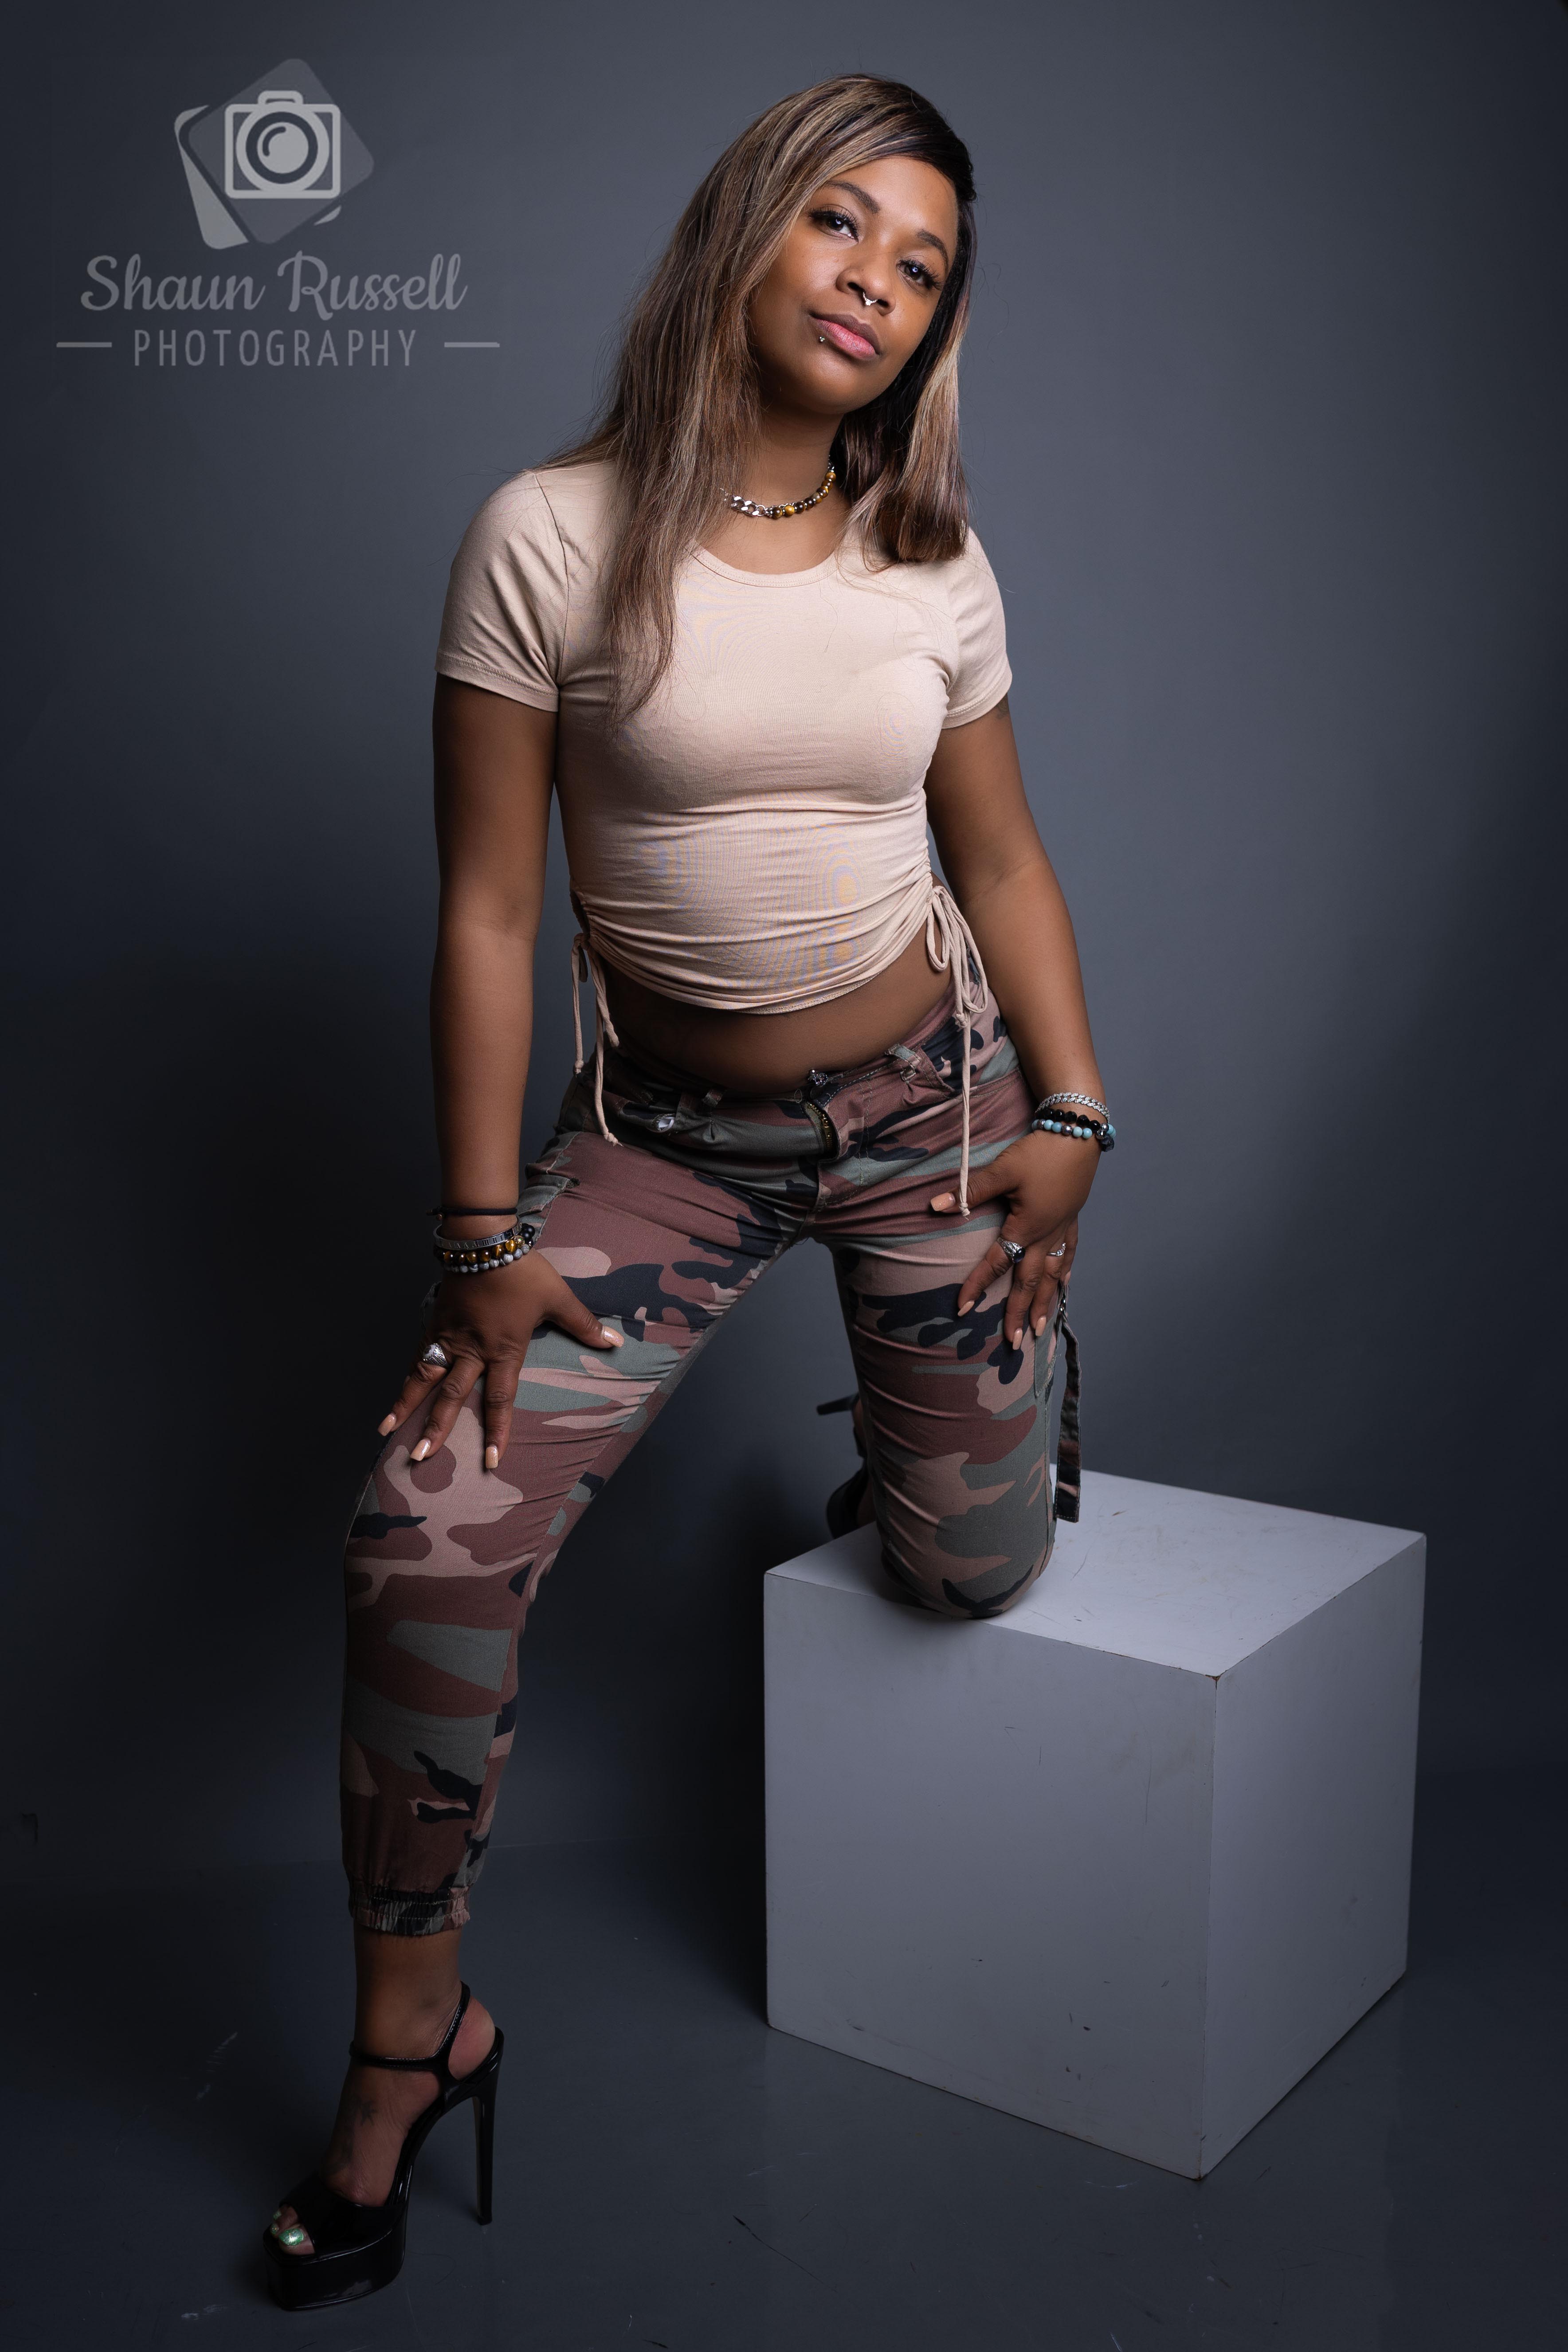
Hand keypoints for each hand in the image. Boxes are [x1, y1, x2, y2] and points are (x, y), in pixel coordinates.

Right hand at [377, 1255, 622, 1470]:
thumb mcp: (558, 1298)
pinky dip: (406, 1376)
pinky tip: (397, 1394)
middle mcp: (472, 1350)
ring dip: (406, 1405)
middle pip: (452, 1395)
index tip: (490, 1460)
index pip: (500, 1399)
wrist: (484, 1242)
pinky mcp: (435, 1323)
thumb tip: (614, 1344)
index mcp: (503, 1350)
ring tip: (386, 1431)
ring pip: (424, 1378)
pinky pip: (418, 1355)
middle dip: (436, 1429)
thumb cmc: (523, 1271)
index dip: (497, 1431)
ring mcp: (449, 1337)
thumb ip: (583, 1325)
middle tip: (421, 1458)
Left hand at [930, 1131, 1094, 1346]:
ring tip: (1041, 1330)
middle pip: (1031, 1282)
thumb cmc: (1039, 1151)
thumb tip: (935, 1206)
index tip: (962, 1308)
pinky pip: (1068, 1255)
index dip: (978, 1285)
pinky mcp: (1072, 1220)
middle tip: (1013, 1344)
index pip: (998, 1262)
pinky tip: (1063, 1287)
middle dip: (1021, 1313)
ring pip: (1054, 1275)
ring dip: (1046, 1303)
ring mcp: (1063, 1229)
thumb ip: (970, 1191)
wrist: (1076, 1133)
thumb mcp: (1002, 1169)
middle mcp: (1047, 1235)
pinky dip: (1064, 1274)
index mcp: (1027, 1226)